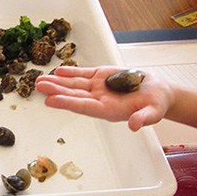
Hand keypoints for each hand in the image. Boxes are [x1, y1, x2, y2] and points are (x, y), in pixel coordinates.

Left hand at [35, 66, 174, 131]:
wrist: (157, 92)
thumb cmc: (155, 104)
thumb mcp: (154, 112)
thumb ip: (144, 118)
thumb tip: (135, 125)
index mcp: (109, 110)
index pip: (84, 107)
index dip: (68, 103)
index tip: (52, 101)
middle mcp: (99, 100)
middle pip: (74, 95)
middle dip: (56, 91)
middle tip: (40, 87)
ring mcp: (98, 88)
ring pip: (74, 85)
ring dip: (58, 82)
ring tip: (41, 80)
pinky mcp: (101, 77)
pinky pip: (83, 74)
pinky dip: (71, 72)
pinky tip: (58, 70)